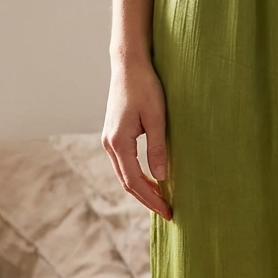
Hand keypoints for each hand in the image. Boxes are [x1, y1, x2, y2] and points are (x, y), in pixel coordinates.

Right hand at [102, 56, 172, 220]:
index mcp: (118, 142)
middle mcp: (109, 144)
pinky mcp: (114, 135)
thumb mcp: (157, 118)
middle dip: (147, 199)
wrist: (128, 65)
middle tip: (168, 212)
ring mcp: (109, 140)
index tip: (168, 211)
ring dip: (143, 189)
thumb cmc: (144, 87)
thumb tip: (160, 177)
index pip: (135, 181)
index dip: (152, 199)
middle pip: (127, 182)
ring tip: (162, 200)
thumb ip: (158, 148)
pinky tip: (152, 181)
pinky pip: (125, 164)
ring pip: (125, 174)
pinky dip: (138, 176)